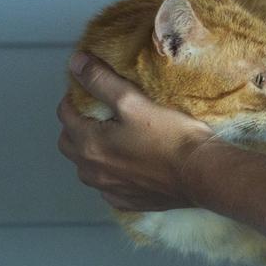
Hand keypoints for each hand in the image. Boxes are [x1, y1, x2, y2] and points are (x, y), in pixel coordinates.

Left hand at [56, 52, 212, 210]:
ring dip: (91, 151)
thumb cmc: (170, 136)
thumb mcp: (133, 101)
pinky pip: (108, 187)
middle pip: (69, 143)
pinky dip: (111, 174)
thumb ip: (100, 81)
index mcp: (89, 144)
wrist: (200, 174)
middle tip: (97, 113)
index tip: (88, 89)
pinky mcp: (127, 201)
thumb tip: (75, 63)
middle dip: (76, 125)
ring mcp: (109, 189)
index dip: (73, 98)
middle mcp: (92, 171)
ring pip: (86, 167)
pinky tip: (128, 165)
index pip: (65, 115)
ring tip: (112, 138)